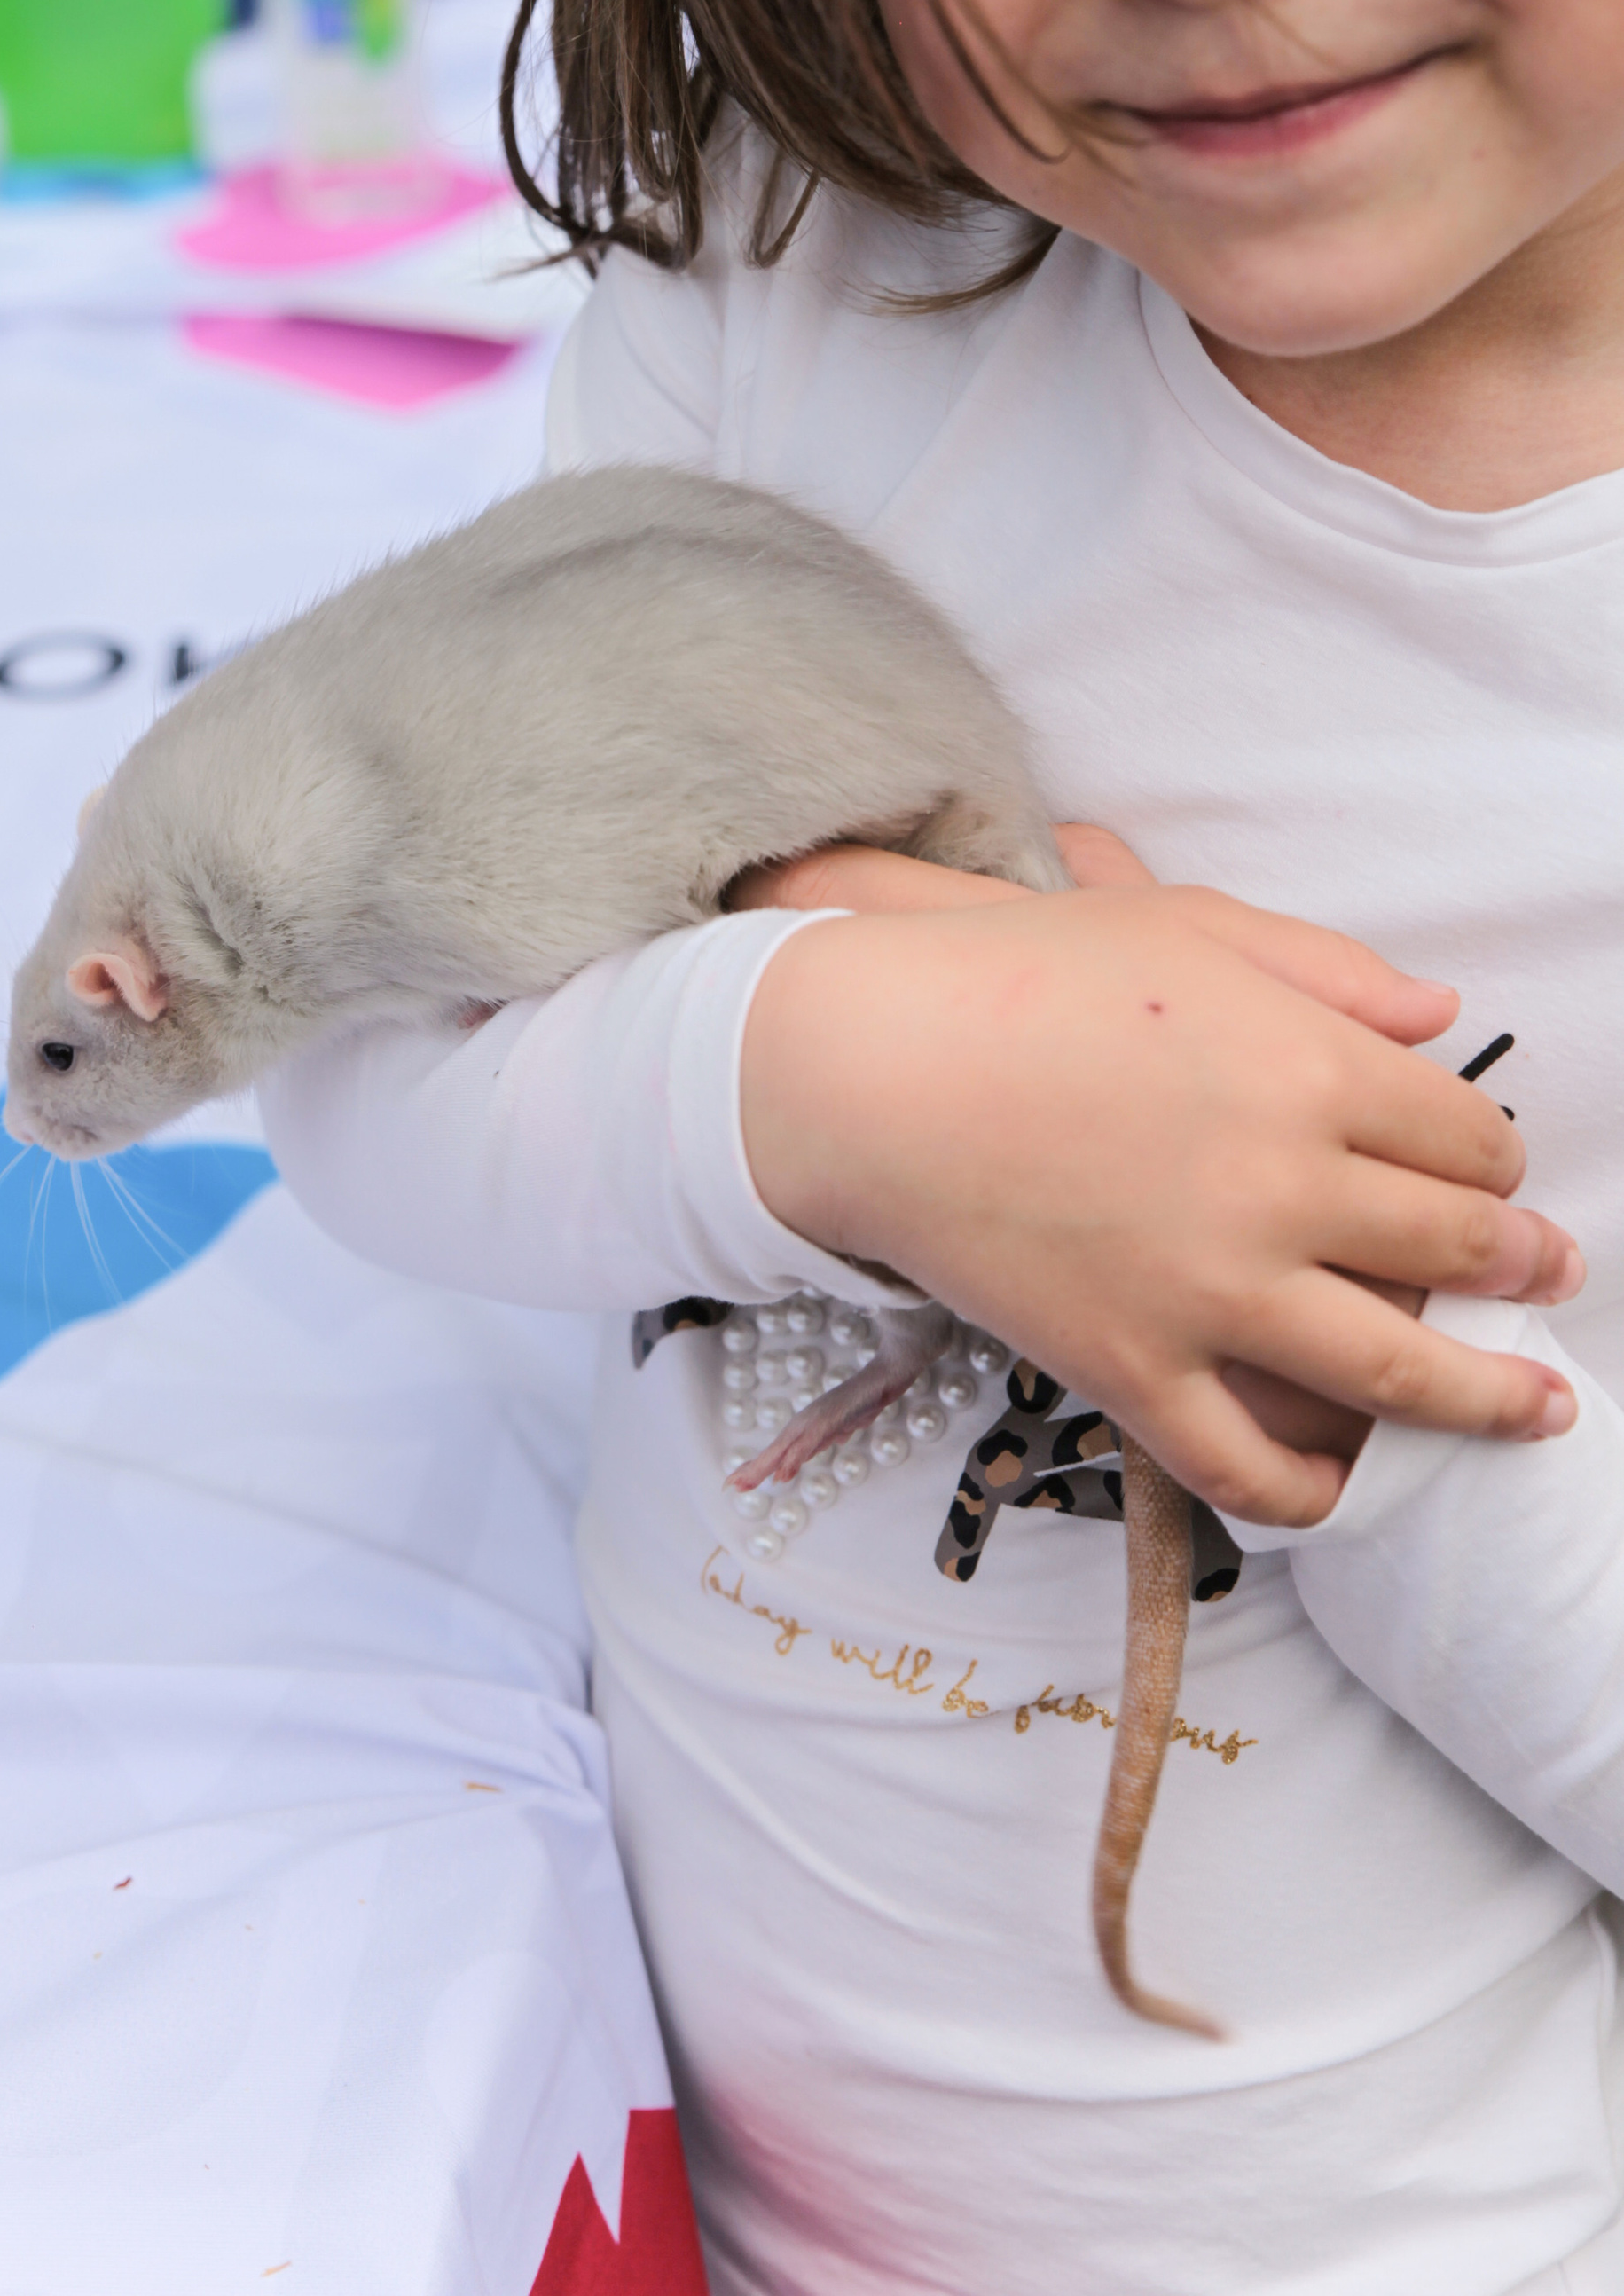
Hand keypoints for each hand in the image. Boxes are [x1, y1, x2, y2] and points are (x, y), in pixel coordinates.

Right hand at [732, 830, 1580, 1525]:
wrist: (864, 1066)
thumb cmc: (1015, 974)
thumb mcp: (1181, 925)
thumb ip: (1323, 968)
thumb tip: (1441, 1019)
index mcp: (1306, 1066)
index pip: (1466, 1133)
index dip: (1496, 1155)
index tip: (1490, 1168)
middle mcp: (1284, 1186)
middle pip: (1456, 1245)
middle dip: (1522, 1262)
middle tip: (1548, 1271)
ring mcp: (1211, 1291)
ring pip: (1399, 1374)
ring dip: (1492, 1395)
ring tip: (1538, 1405)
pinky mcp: (1132, 1369)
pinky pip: (1253, 1465)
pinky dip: (1314, 1488)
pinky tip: (1346, 1479)